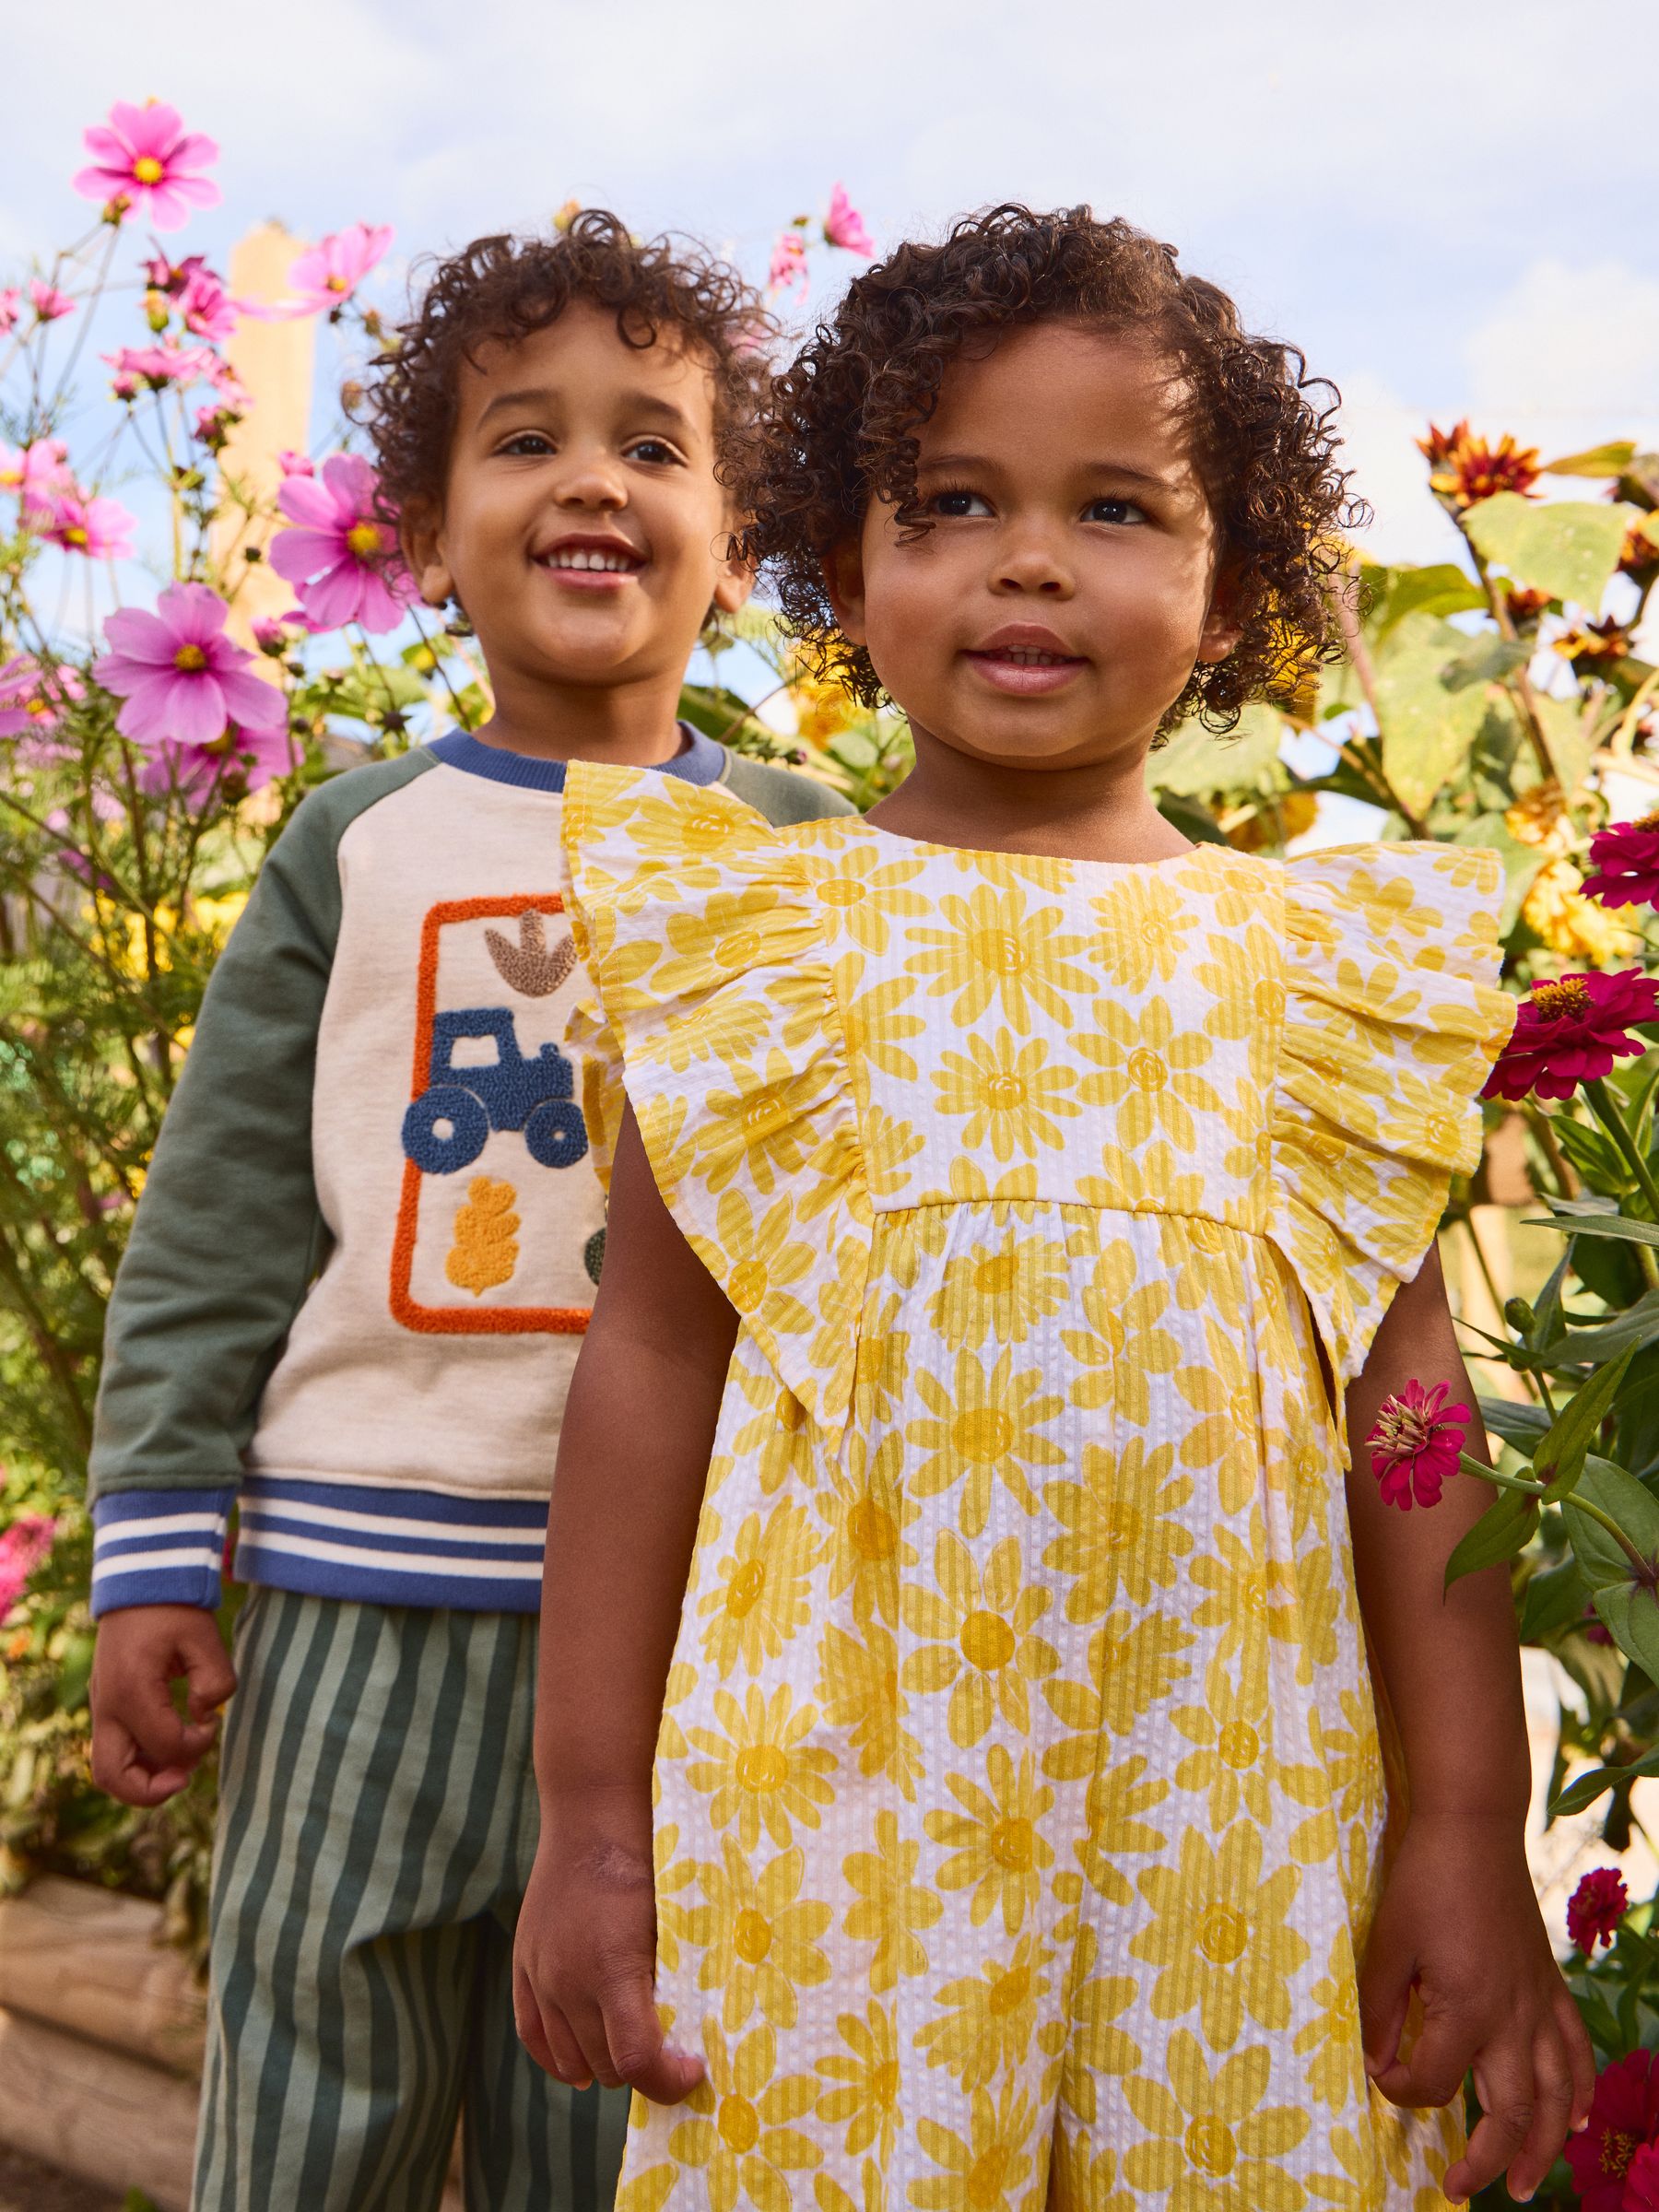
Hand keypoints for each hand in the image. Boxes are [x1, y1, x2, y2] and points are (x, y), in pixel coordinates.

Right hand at [89, 1603, 235, 1805]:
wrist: (140, 1582)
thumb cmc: (173, 1607)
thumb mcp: (205, 1637)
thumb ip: (216, 1681)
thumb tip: (205, 1716)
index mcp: (131, 1690)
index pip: (164, 1745)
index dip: (196, 1744)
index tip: (212, 1721)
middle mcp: (107, 1706)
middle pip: (112, 1777)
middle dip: (151, 1790)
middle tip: (186, 1776)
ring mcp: (101, 1707)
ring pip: (107, 1769)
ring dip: (143, 1777)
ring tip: (179, 1764)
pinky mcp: (106, 1704)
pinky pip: (112, 1748)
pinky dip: (137, 1759)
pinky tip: (169, 1745)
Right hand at [512, 1786, 703, 2105]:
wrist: (592, 1814)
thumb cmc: (648, 1861)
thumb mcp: (671, 1923)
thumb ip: (672, 1980)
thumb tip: (688, 2031)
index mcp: (612, 1971)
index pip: (635, 2061)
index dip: (667, 2081)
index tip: (691, 2071)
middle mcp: (568, 1982)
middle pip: (603, 2066)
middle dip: (640, 2069)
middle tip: (669, 2054)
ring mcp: (541, 1975)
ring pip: (568, 2058)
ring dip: (602, 2064)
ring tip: (630, 2049)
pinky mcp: (524, 1963)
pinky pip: (532, 2034)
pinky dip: (557, 2059)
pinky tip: (580, 2067)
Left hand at [1359, 1810, 1592, 2202]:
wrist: (1474, 1829)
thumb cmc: (1424, 1880)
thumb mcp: (1387, 1944)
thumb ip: (1381, 2009)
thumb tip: (1375, 2061)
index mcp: (1468, 2010)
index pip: (1433, 2081)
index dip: (1399, 2088)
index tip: (1377, 2071)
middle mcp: (1513, 2018)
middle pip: (1510, 2111)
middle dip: (1486, 2159)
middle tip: (1458, 2188)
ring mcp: (1538, 2003)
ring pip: (1556, 2095)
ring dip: (1544, 2145)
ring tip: (1524, 2183)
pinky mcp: (1549, 1984)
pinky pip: (1575, 2050)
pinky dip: (1579, 2090)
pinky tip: (1575, 2118)